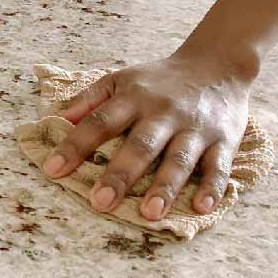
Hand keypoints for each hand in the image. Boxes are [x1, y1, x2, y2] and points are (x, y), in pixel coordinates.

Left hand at [41, 51, 255, 219]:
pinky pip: (219, 166)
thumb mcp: (121, 79)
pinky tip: (200, 208)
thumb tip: (57, 119)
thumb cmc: (159, 80)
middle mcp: (164, 113)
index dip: (75, 146)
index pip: (99, 123)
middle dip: (120, 175)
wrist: (217, 63)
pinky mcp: (225, 139)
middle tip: (100, 202)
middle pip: (140, 145)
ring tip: (149, 213)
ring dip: (165, 187)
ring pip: (180, 159)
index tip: (52, 169)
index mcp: (133, 99)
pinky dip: (212, 187)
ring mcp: (195, 128)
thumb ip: (89, 98)